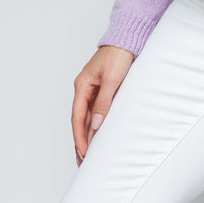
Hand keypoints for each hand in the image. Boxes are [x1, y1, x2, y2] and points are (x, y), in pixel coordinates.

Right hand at [72, 45, 135, 164]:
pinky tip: (96, 137)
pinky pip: (94, 112)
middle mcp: (83, 90)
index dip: (79, 137)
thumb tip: (96, 124)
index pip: (77, 117)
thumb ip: (104, 101)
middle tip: (82, 162)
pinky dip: (94, 126)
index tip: (83, 152)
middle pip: (78, 121)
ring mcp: (91, 91)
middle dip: (80, 141)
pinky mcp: (100, 91)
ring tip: (87, 155)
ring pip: (85, 118)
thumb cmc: (118, 56)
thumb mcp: (112, 79)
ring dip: (86, 136)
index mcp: (82, 87)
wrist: (125, 40)